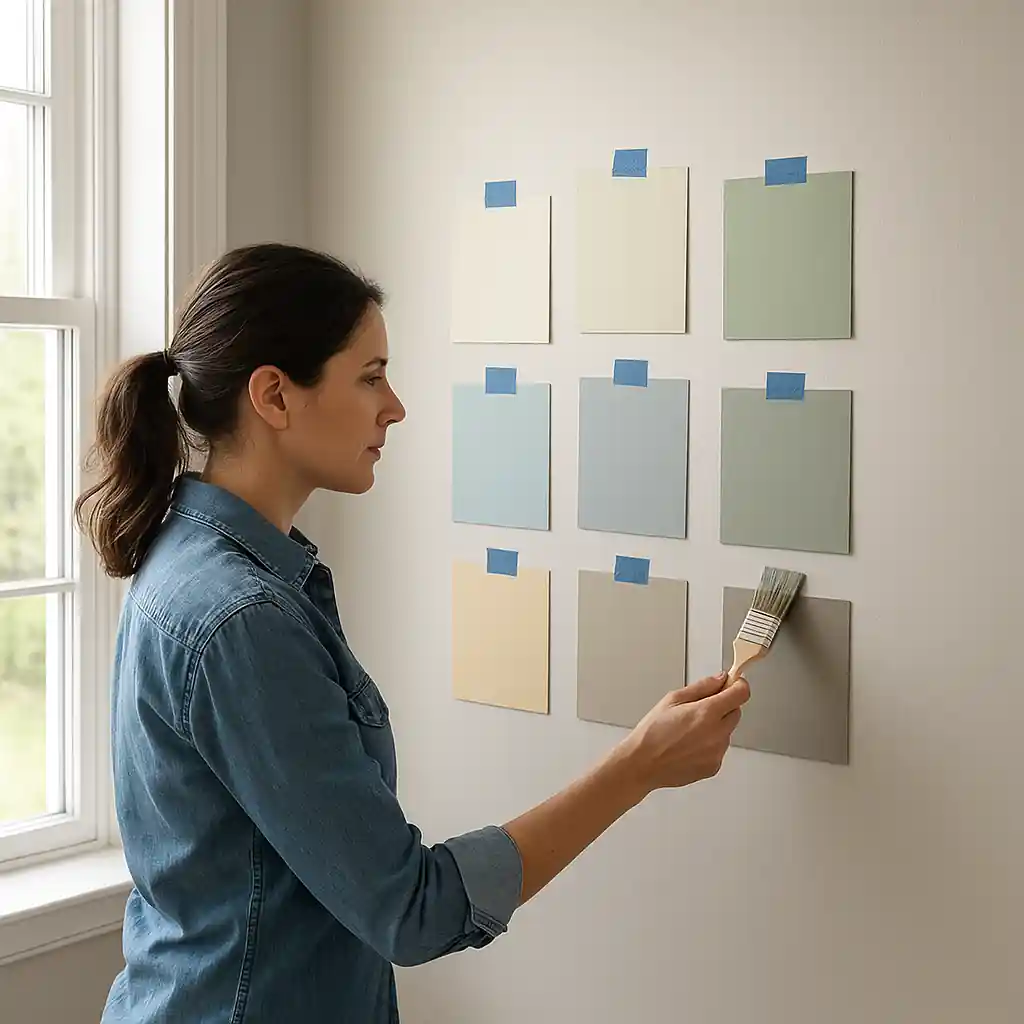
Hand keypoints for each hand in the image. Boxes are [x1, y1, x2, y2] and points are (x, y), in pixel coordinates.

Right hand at [619, 672, 750, 794]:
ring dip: (717, 726)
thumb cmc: (652, 732)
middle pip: (736, 712)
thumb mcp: (672, 699)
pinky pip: (720, 749)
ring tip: (689, 730)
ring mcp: (717, 752)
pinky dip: (710, 744)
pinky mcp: (714, 766)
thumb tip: (720, 679)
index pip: (741, 693)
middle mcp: (717, 733)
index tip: (732, 684)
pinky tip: (690, 745)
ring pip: (727, 731)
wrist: (642, 764)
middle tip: (701, 708)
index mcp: (707, 712)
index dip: (738, 685)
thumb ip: (701, 687)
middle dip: (724, 706)